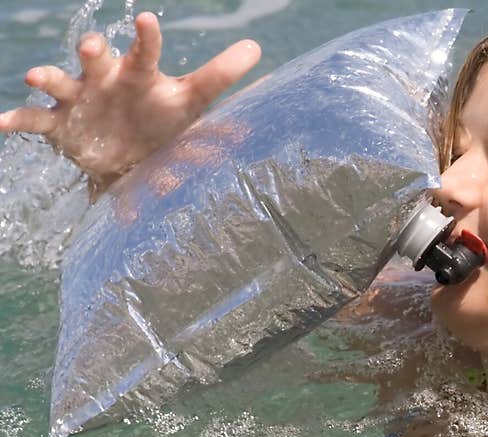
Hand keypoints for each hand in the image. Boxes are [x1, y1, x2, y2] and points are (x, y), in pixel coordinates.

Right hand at [0, 11, 260, 199]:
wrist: (130, 158)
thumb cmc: (162, 119)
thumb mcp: (192, 101)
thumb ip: (220, 75)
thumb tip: (256, 48)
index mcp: (138, 75)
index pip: (146, 52)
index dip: (147, 37)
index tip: (147, 19)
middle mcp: (105, 81)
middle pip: (95, 58)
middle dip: (92, 50)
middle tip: (92, 45)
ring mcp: (79, 101)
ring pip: (59, 81)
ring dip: (48, 77)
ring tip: (36, 77)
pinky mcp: (60, 125)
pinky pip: (34, 120)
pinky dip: (16, 121)